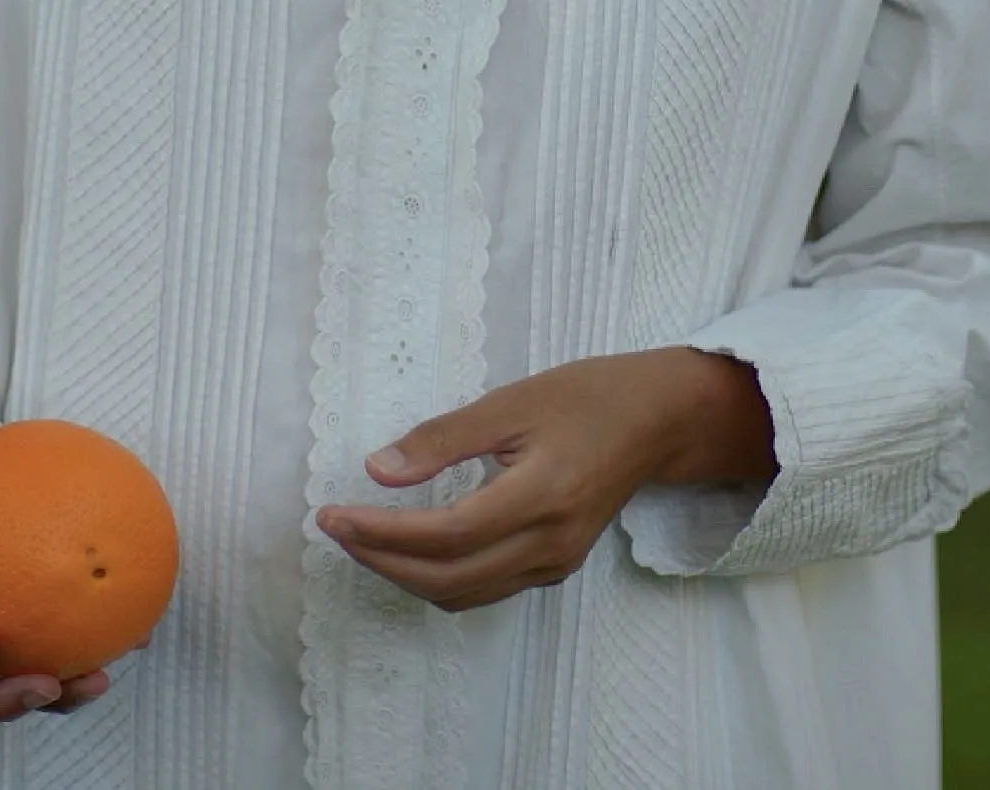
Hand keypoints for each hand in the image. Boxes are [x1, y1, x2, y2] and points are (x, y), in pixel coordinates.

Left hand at [317, 348, 775, 612]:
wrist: (657, 421)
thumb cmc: (588, 396)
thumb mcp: (512, 401)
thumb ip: (444, 438)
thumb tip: (377, 470)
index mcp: (540, 495)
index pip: (444, 534)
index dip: (381, 532)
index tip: (332, 515)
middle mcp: (549, 543)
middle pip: (446, 577)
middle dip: (381, 559)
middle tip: (336, 527)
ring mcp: (555, 563)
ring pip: (462, 593)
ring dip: (406, 574)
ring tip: (364, 537)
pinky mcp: (555, 566)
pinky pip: (484, 588)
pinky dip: (439, 576)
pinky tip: (414, 545)